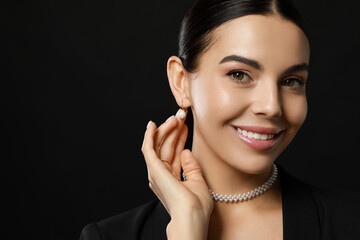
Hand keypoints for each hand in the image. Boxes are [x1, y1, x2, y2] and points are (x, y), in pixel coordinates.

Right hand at [141, 112, 213, 239]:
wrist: (192, 216)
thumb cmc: (197, 206)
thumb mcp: (198, 181)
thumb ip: (191, 167)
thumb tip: (186, 151)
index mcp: (172, 178)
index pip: (174, 152)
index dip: (179, 138)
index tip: (186, 125)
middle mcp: (162, 174)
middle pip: (166, 147)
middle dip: (174, 131)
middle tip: (181, 117)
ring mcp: (156, 172)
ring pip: (158, 145)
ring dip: (166, 130)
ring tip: (175, 118)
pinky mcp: (153, 169)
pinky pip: (148, 148)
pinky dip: (149, 136)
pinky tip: (153, 125)